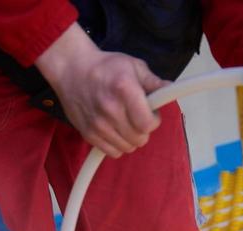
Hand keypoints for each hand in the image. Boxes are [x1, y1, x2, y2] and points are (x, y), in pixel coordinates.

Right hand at [36, 23, 163, 156]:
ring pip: (127, 148)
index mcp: (124, 90)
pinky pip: (112, 152)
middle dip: (143, 130)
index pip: (148, 124)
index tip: (150, 113)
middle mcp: (110, 110)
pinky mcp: (88, 134)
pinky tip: (115, 131)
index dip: (153, 121)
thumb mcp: (133, 66)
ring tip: (125, 122)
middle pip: (139, 139)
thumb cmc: (106, 66)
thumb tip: (171, 90)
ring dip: (131, 138)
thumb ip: (153, 82)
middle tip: (137, 117)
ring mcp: (98, 124)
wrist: (71, 69)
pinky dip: (118, 145)